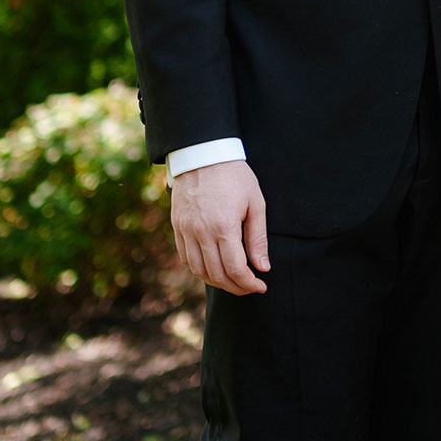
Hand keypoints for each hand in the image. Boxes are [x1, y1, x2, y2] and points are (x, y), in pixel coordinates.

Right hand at [170, 159, 268, 294]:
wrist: (204, 153)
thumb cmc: (235, 176)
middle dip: (235, 287)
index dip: (249, 283)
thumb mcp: (255, 203)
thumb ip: (258, 238)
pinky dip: (199, 269)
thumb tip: (263, 267)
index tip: (260, 286)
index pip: (235, 269)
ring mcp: (186, 230)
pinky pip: (185, 258)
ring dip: (216, 282)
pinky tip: (213, 268)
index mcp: (224, 226)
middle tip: (249, 287)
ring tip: (233, 281)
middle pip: (216, 275)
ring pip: (199, 271)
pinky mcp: (177, 226)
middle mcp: (201, 232)